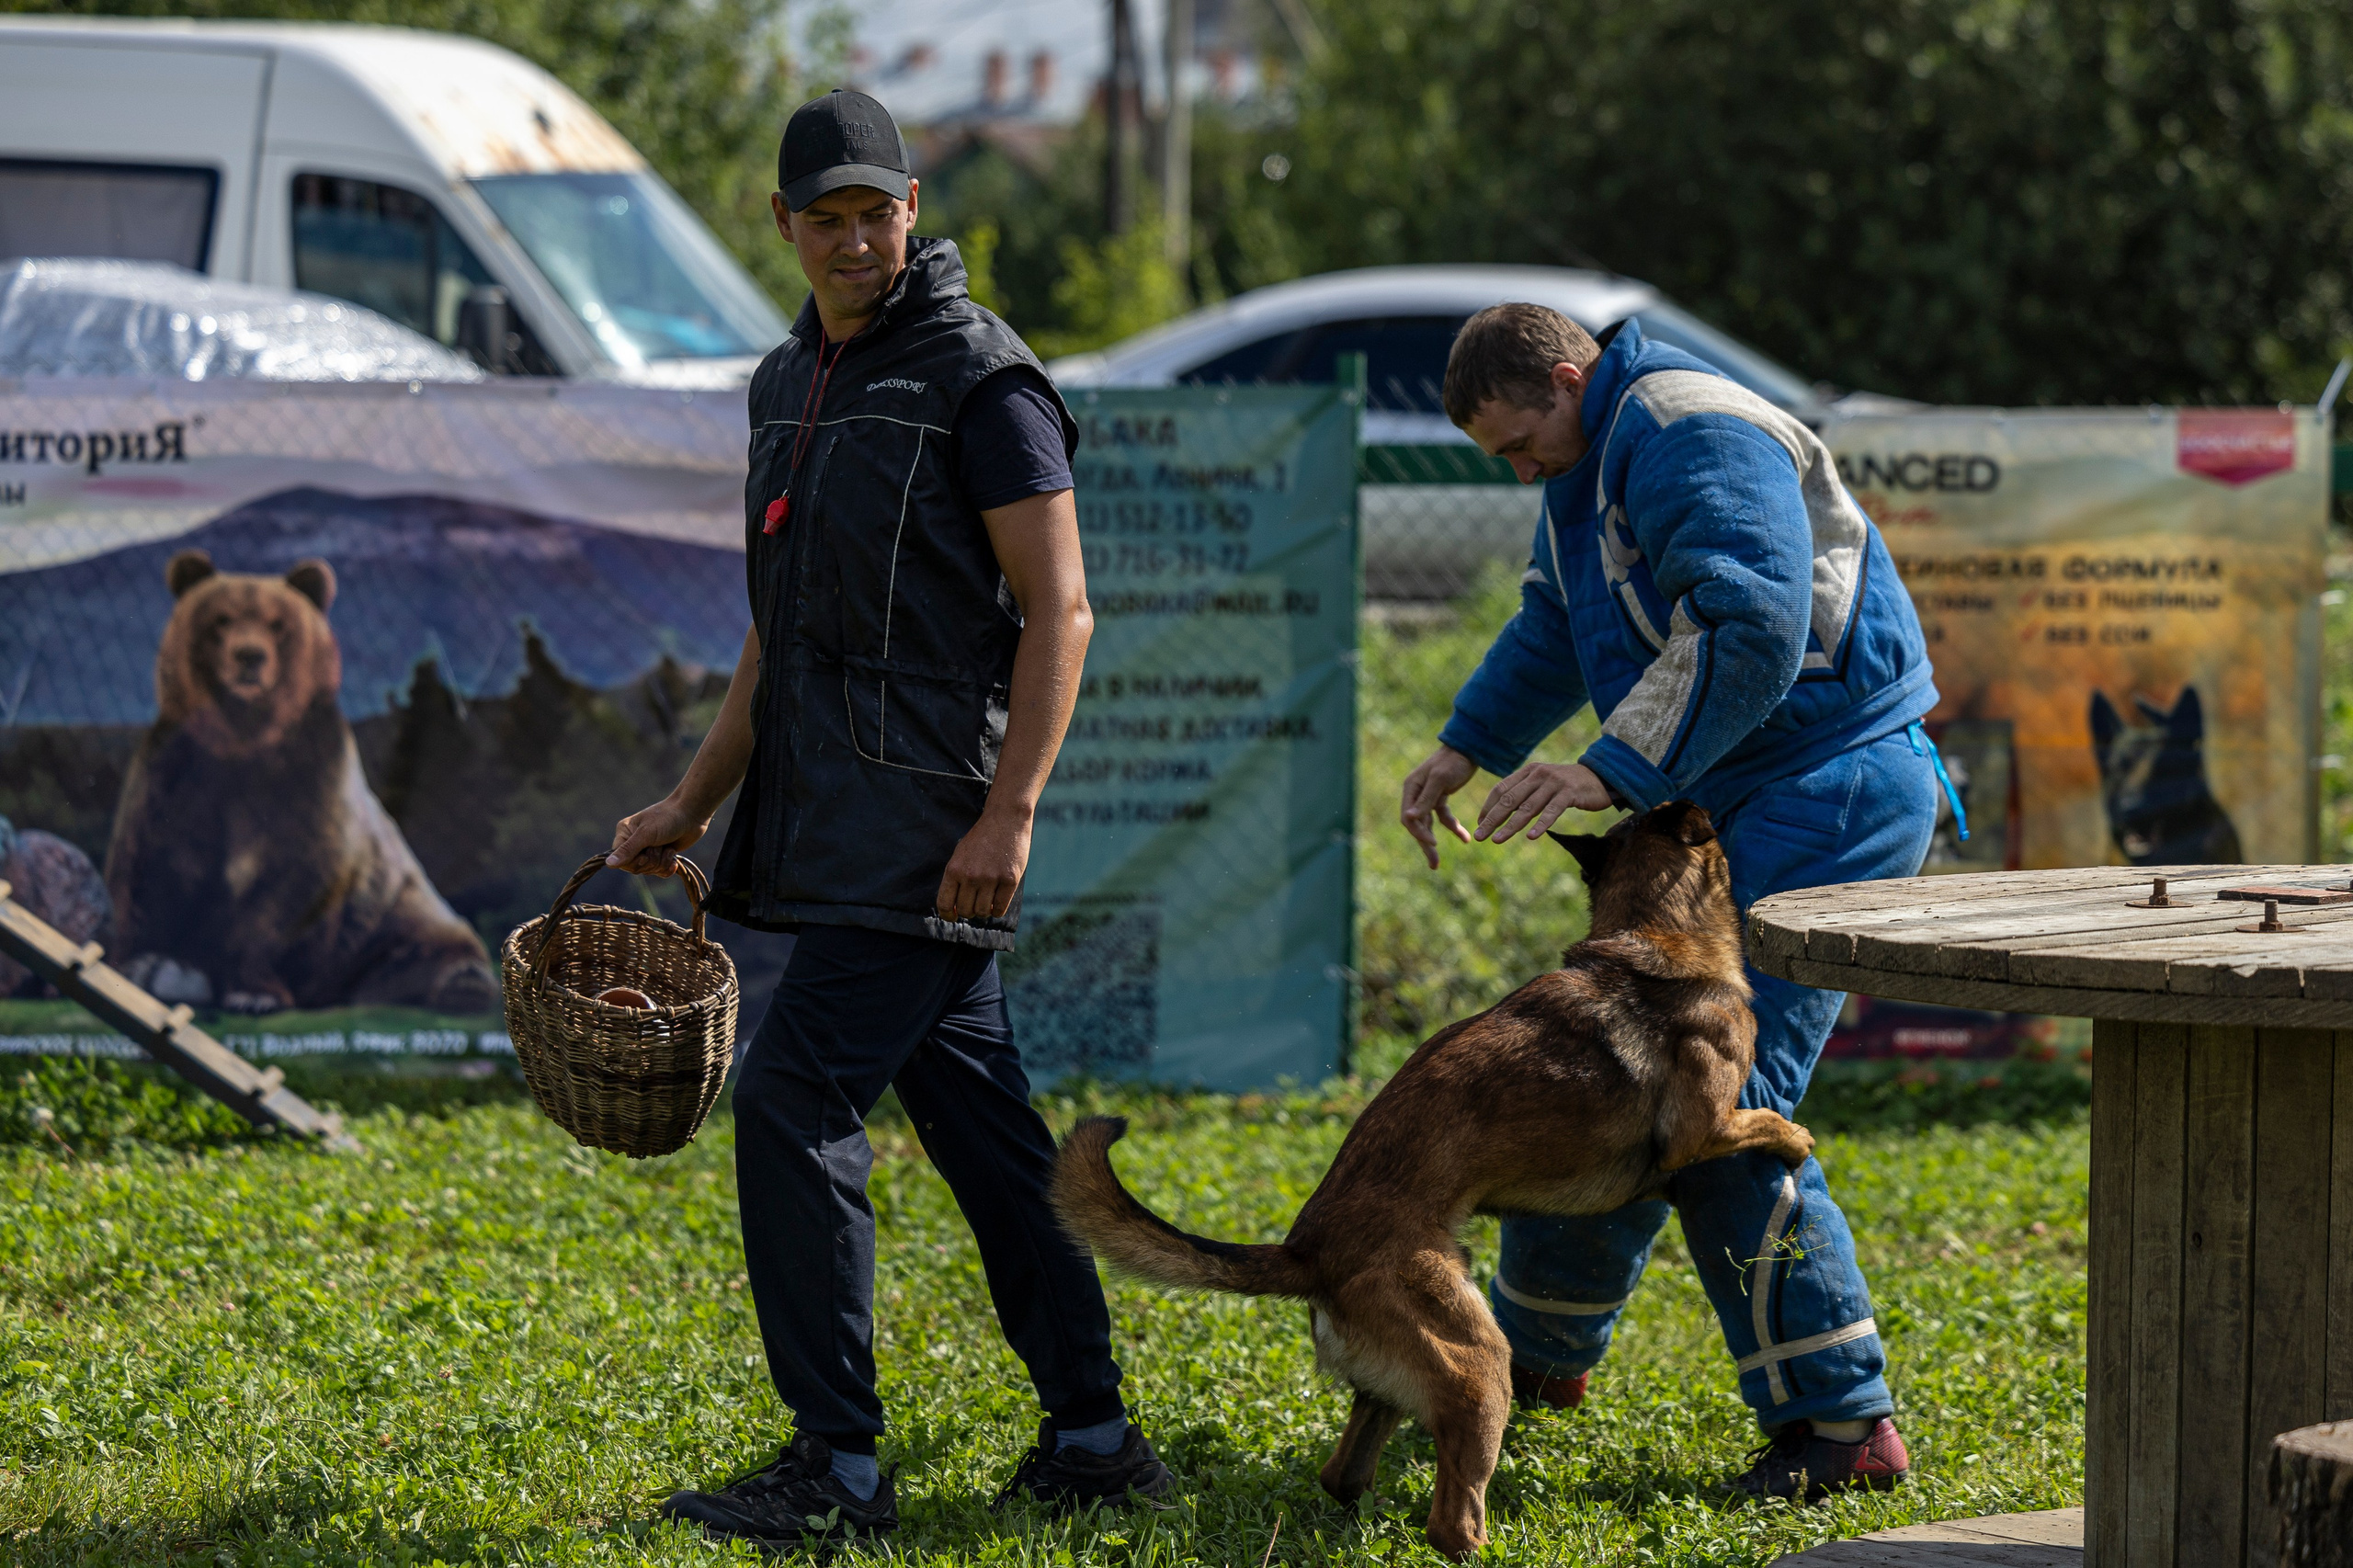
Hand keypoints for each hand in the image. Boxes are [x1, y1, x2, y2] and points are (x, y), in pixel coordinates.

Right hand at [608, 798, 707, 874]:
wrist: (692, 813)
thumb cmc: (667, 819)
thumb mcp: (646, 834)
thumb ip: (628, 850)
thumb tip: (608, 864)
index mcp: (625, 833)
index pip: (620, 859)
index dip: (634, 862)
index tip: (645, 853)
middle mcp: (634, 842)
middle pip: (635, 868)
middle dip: (651, 861)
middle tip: (660, 846)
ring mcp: (648, 849)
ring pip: (649, 870)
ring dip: (661, 862)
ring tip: (668, 848)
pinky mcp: (662, 855)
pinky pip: (660, 872)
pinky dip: (668, 867)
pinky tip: (673, 858)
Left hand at [936, 807, 1030, 922]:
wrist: (1005, 819)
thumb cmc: (982, 838)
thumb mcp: (960, 854)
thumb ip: (955, 879)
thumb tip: (953, 908)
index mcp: (954, 869)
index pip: (944, 904)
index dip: (948, 915)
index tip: (953, 916)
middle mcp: (970, 876)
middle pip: (965, 911)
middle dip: (969, 911)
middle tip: (975, 902)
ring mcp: (991, 878)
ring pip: (982, 912)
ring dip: (984, 910)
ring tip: (987, 900)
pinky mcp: (1010, 879)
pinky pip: (1000, 908)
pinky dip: (998, 910)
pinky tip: (998, 901)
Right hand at [1400, 745, 1477, 868]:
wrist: (1469, 747)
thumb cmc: (1453, 760)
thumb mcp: (1440, 779)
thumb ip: (1425, 799)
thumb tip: (1408, 819)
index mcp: (1411, 788)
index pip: (1408, 818)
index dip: (1418, 833)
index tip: (1434, 844)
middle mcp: (1416, 794)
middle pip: (1416, 825)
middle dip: (1424, 845)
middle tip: (1434, 865)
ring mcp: (1427, 796)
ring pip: (1428, 824)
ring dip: (1433, 842)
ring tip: (1437, 863)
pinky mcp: (1440, 796)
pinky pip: (1443, 817)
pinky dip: (1453, 828)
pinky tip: (1465, 838)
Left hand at [1475, 762, 1613, 842]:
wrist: (1599, 777)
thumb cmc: (1567, 786)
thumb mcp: (1543, 785)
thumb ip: (1525, 794)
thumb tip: (1501, 813)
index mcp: (1528, 772)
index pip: (1501, 788)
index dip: (1489, 806)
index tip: (1479, 823)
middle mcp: (1538, 774)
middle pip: (1510, 799)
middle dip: (1493, 819)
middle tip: (1480, 836)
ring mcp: (1554, 783)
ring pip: (1528, 807)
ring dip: (1511, 826)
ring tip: (1497, 840)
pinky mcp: (1569, 793)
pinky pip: (1552, 811)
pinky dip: (1541, 824)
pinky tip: (1532, 837)